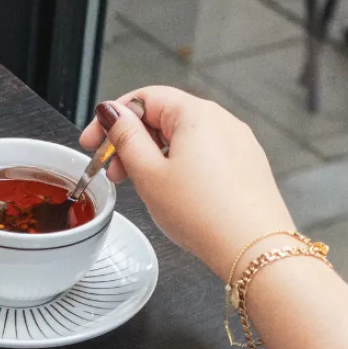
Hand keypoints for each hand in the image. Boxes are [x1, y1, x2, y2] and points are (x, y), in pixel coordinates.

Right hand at [81, 85, 294, 274]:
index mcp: (196, 114)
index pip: (143, 98)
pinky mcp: (245, 166)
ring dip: (154, 156)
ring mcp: (237, 143)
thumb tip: (113, 113)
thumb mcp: (148, 174)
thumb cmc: (204, 214)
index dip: (111, 119)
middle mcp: (222, 121)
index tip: (93, 142)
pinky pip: (204, 155)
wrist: (255, 249)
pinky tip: (171, 193)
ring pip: (183, 138)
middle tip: (113, 171)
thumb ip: (125, 138)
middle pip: (163, 117)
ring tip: (140, 186)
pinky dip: (179, 167)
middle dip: (131, 141)